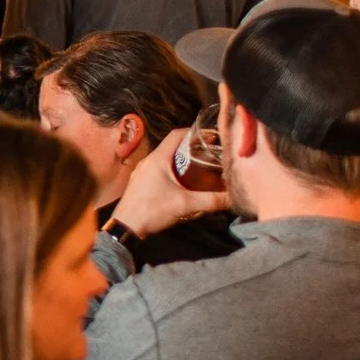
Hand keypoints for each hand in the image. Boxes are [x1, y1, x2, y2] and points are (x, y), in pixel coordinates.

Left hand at [109, 132, 230, 237]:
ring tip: (200, 166)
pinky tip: (183, 182)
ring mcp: (143, 172)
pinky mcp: (141, 183)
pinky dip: (173, 170)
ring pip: (165, 159)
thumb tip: (234, 198)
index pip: (176, 135)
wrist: (125, 227)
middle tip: (209, 153)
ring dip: (182, 160)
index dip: (194, 132)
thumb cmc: (152, 211)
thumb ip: (212, 201)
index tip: (210, 137)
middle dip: (191, 148)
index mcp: (158, 159)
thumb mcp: (186, 204)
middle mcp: (149, 161)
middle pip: (172, 147)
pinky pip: (159, 170)